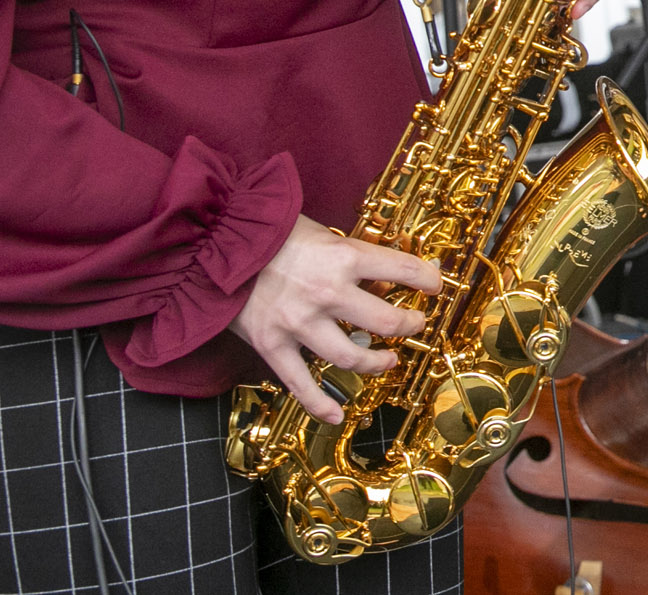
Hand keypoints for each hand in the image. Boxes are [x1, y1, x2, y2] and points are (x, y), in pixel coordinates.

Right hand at [230, 215, 440, 423]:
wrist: (211, 245)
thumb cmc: (267, 231)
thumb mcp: (319, 231)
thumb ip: (348, 253)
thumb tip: (383, 272)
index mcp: (343, 257)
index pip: (402, 269)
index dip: (427, 279)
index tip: (436, 285)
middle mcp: (326, 292)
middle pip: (386, 321)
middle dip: (409, 325)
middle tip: (415, 324)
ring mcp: (299, 323)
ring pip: (351, 356)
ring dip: (377, 363)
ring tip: (388, 360)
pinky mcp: (272, 346)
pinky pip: (300, 384)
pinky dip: (319, 405)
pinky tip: (337, 416)